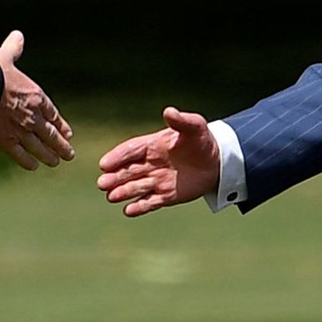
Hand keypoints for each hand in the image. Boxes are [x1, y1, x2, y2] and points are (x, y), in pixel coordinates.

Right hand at [0, 30, 73, 170]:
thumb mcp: (4, 56)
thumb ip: (13, 49)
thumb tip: (17, 35)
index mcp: (36, 97)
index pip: (53, 114)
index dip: (61, 125)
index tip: (68, 133)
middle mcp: (33, 117)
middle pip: (51, 135)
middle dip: (61, 145)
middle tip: (69, 154)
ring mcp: (20, 132)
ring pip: (40, 148)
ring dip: (49, 156)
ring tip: (56, 162)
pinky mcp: (6, 143)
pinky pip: (21, 156)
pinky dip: (28, 162)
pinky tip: (33, 166)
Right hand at [97, 107, 219, 216]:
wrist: (218, 161)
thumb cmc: (203, 140)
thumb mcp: (194, 126)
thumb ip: (181, 120)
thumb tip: (168, 111)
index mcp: (152, 145)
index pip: (130, 150)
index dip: (117, 157)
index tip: (104, 164)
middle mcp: (151, 163)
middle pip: (128, 171)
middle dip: (115, 177)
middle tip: (102, 184)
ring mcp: (157, 180)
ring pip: (136, 187)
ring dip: (123, 192)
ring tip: (111, 196)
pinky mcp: (166, 195)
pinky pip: (150, 202)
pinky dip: (140, 207)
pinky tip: (128, 211)